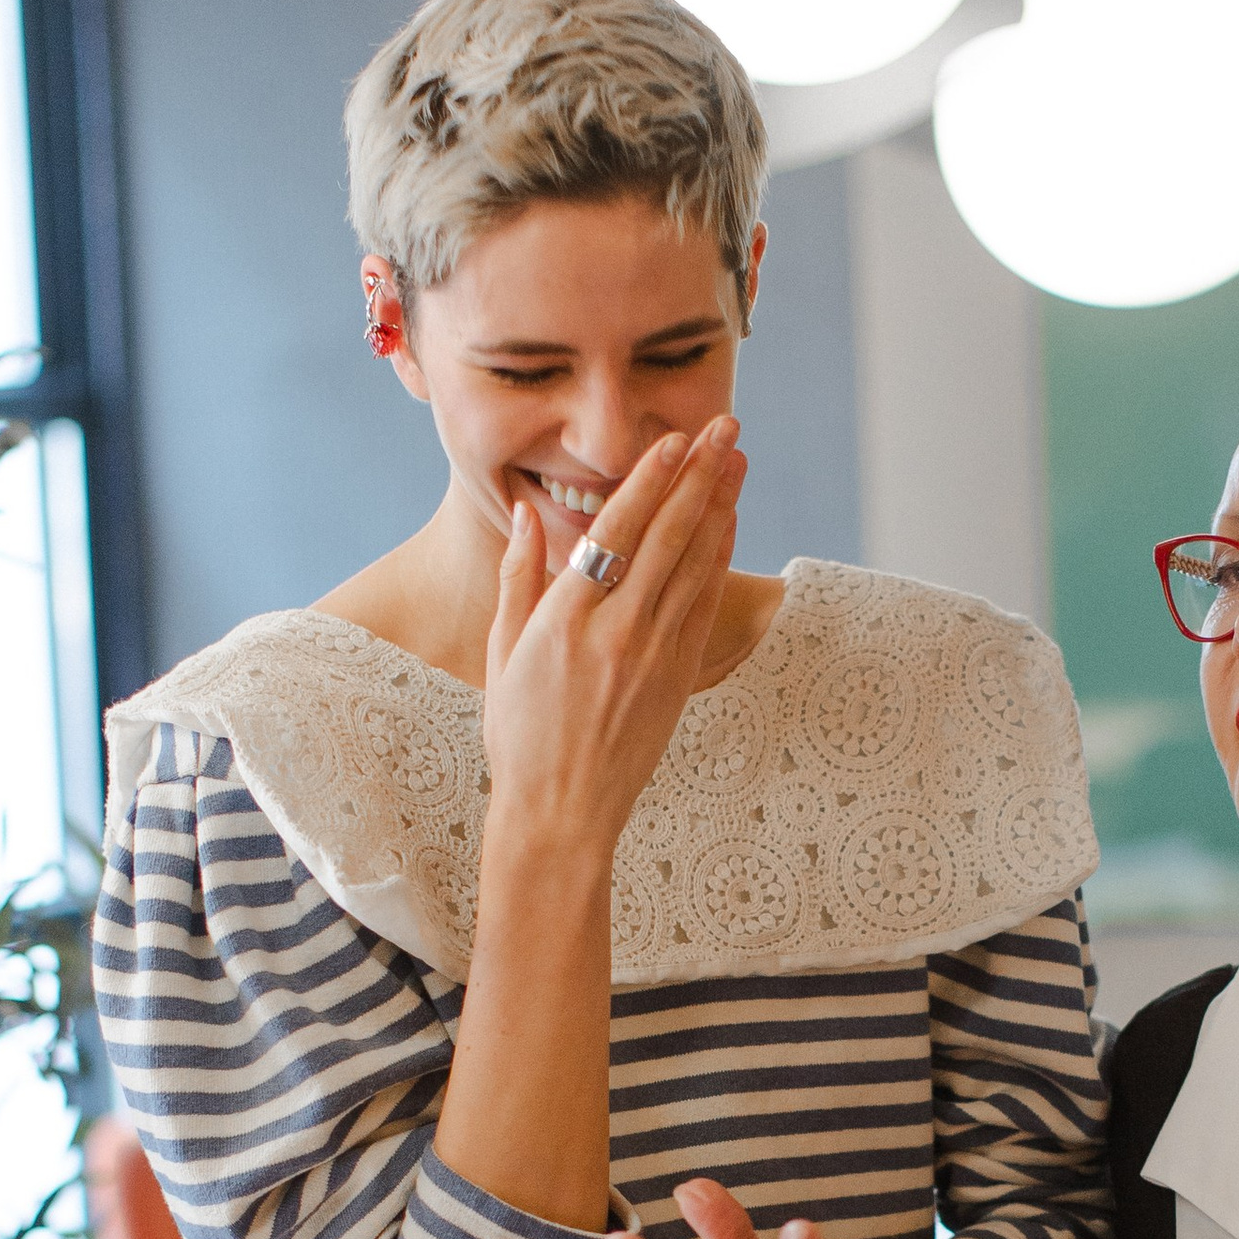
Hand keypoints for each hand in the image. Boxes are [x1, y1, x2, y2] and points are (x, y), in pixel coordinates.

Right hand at [480, 419, 743, 861]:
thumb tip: (530, 514)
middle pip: (668, 536)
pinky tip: (729, 523)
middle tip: (725, 427)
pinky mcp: (677, 677)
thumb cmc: (518, 733)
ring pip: (695, 564)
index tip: (674, 439)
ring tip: (737, 458)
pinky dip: (719, 558)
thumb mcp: (501, 651)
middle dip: (700, 475)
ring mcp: (653, 655)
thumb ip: (518, 577)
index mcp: (564, 620)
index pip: (616, 532)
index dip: (650, 481)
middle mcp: (616, 631)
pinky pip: (704, 603)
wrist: (561, 811)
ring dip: (720, 505)